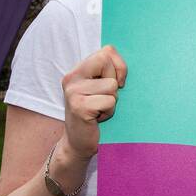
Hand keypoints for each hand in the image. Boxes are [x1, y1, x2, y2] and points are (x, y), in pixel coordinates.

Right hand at [60, 45, 127, 160]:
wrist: (78, 144)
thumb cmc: (95, 115)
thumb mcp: (100, 89)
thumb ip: (109, 72)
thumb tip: (124, 66)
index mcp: (77, 71)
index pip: (107, 51)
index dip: (119, 66)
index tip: (118, 82)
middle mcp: (71, 78)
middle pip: (107, 62)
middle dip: (114, 82)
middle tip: (103, 99)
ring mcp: (73, 92)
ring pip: (111, 85)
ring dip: (112, 101)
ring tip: (100, 110)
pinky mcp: (79, 106)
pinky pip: (110, 101)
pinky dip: (109, 112)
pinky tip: (98, 118)